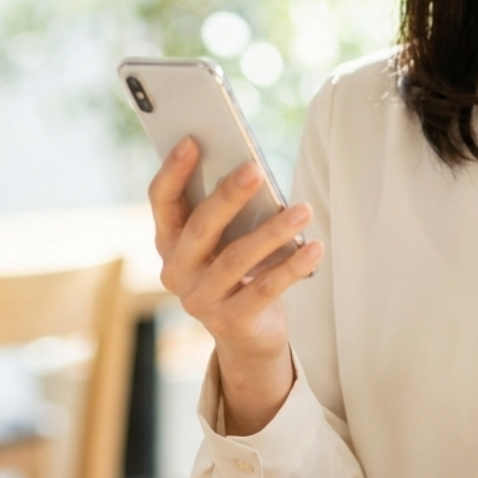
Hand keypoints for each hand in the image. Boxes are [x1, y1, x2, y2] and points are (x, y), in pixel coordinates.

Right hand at [149, 136, 324, 432]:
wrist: (246, 336)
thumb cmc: (236, 271)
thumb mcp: (223, 240)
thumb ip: (226, 211)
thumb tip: (251, 169)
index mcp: (169, 242)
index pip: (161, 202)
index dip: (173, 171)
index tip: (192, 140)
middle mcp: (177, 271)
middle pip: (201, 227)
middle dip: (228, 195)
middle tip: (255, 169)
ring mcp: (201, 300)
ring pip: (237, 258)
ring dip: (273, 231)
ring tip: (304, 210)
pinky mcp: (231, 322)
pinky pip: (265, 289)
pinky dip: (292, 266)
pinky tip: (315, 247)